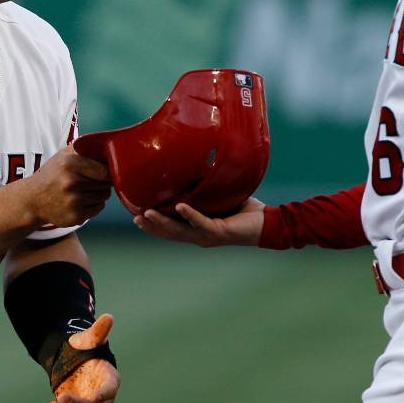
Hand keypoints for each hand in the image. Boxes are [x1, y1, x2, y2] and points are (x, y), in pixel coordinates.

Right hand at [26, 146, 111, 227]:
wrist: (33, 200)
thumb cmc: (53, 175)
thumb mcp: (64, 155)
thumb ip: (86, 148)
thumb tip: (111, 147)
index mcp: (69, 164)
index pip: (105, 170)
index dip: (109, 170)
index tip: (105, 170)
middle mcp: (71, 183)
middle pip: (106, 183)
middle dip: (103, 181)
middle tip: (90, 180)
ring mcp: (74, 202)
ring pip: (104, 196)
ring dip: (99, 192)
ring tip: (84, 190)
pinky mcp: (76, 217)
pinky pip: (99, 208)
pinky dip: (94, 204)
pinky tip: (81, 201)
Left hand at [47, 314, 119, 402]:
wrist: (74, 363)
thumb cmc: (85, 349)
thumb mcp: (89, 340)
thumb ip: (98, 332)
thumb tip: (108, 317)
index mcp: (110, 380)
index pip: (110, 390)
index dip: (103, 395)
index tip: (94, 397)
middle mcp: (104, 398)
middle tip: (61, 396)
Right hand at [133, 198, 265, 246]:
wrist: (267, 223)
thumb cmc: (245, 211)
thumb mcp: (219, 198)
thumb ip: (206, 188)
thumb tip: (195, 166)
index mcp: (198, 229)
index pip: (171, 229)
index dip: (154, 226)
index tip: (137, 217)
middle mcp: (200, 235)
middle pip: (170, 233)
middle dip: (152, 226)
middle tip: (136, 218)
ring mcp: (208, 235)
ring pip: (180, 231)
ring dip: (163, 223)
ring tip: (147, 214)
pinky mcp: (220, 231)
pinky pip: (201, 222)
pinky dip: (190, 215)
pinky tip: (179, 206)